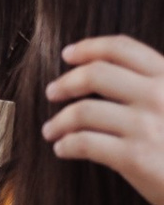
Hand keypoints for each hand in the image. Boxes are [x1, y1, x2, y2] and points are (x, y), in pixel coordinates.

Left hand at [44, 32, 163, 204]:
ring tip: (51, 130)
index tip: (68, 54)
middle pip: (95, 74)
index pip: (123, 48)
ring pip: (83, 111)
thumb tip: (114, 76)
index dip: (89, 47)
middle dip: (65, 82)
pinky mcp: (136, 157)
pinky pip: (85, 143)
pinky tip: (63, 149)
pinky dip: (66, 145)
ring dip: (58, 121)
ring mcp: (148, 126)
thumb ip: (157, 88)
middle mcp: (159, 95)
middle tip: (52, 92)